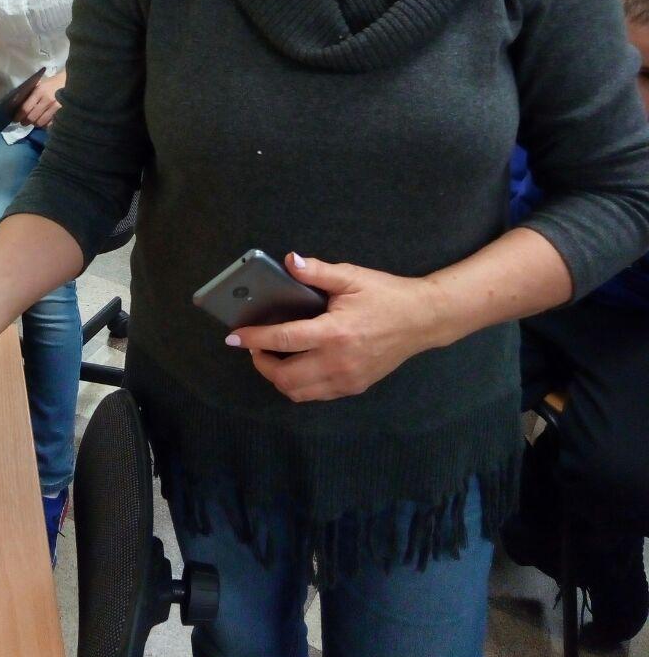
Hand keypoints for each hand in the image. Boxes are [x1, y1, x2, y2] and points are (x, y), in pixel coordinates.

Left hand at [17, 71, 65, 128]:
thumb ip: (32, 94)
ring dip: (36, 123)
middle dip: (26, 122)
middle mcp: (47, 100)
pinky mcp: (64, 113)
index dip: (19, 116)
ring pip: (41, 122)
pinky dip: (46, 124)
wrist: (74, 81)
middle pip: (32, 118)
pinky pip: (50, 124)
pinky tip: (45, 121)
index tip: (16, 119)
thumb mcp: (42, 84)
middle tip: (24, 122)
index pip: (25, 108)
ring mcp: (56, 108)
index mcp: (39, 91)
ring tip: (35, 121)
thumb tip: (19, 106)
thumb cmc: (55, 82)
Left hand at [226, 254, 442, 402]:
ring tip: (271, 356)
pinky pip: (316, 395)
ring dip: (277, 378)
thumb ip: (317, 272)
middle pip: (285, 377)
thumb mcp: (352, 277)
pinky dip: (298, 384)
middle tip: (253, 346)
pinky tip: (295, 364)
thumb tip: (288, 262)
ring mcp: (347, 379)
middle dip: (261, 363)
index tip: (234, 337)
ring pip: (298, 392)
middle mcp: (339, 362)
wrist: (423, 320)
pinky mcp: (354, 387)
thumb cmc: (386, 295)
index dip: (254, 339)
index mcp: (336, 333)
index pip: (284, 340)